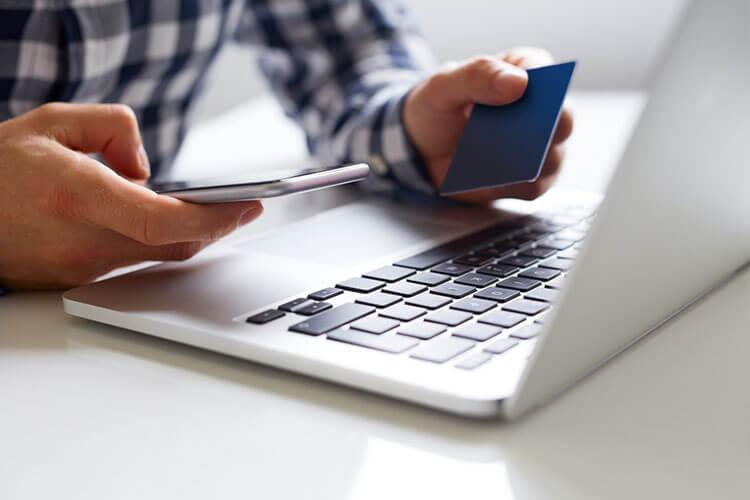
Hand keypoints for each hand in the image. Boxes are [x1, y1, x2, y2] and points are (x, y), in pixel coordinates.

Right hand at [0, 103, 262, 289]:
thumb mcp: (52, 122)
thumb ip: (112, 128)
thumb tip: (146, 168)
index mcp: (77, 196)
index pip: (162, 221)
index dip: (214, 217)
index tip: (247, 205)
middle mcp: (81, 240)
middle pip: (172, 244)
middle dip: (219, 227)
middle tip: (247, 207)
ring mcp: (78, 267)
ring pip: (156, 257)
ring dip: (191, 235)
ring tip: (219, 210)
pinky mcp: (75, 280)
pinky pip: (133, 265)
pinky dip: (159, 244)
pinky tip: (172, 225)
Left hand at [404, 47, 572, 202]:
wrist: (424, 148)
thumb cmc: (440, 108)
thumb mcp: (445, 85)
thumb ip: (478, 76)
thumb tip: (520, 83)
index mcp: (526, 71)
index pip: (545, 70)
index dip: (538, 81)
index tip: (520, 89)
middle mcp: (545, 110)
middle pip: (561, 120)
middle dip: (540, 128)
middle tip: (515, 131)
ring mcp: (543, 149)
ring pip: (550, 159)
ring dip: (523, 161)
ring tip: (490, 157)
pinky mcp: (530, 182)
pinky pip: (530, 187)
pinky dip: (508, 184)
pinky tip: (485, 177)